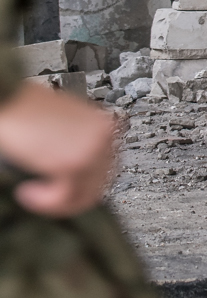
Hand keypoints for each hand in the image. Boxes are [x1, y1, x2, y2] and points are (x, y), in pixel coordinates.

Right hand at [0, 83, 117, 216]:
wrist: (8, 96)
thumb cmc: (25, 108)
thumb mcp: (60, 129)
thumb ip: (73, 146)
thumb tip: (70, 174)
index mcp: (102, 125)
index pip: (106, 168)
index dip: (82, 184)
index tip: (61, 187)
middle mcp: (104, 135)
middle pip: (100, 183)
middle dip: (71, 196)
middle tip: (46, 197)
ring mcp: (93, 149)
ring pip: (86, 194)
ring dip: (56, 200)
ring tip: (33, 192)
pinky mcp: (74, 162)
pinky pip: (66, 197)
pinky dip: (45, 201)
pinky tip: (28, 192)